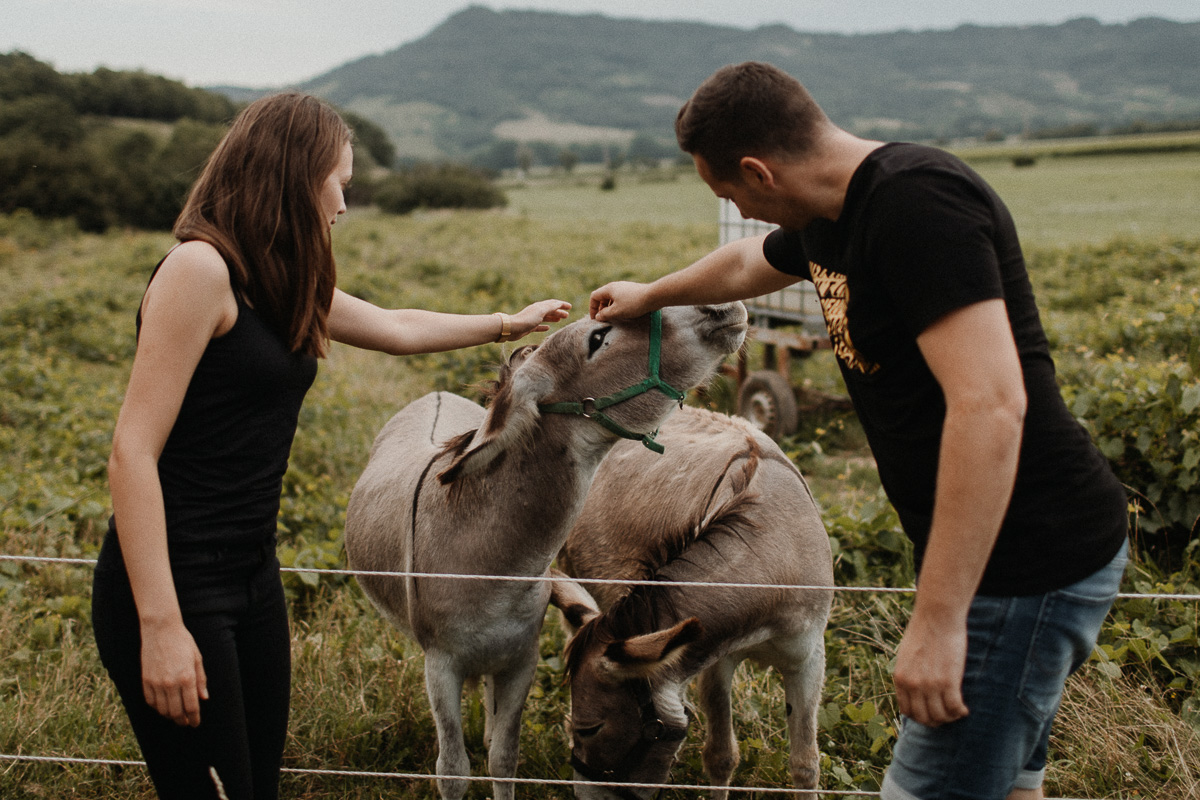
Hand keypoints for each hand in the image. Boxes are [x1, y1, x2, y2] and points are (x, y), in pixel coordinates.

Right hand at [140, 617, 207, 726]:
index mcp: (187, 677)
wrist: (160, 630)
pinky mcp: (145, 680)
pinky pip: (150, 701)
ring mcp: (156, 683)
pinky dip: (157, 708)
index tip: (195, 723)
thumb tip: (203, 698)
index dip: (194, 718)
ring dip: (170, 716)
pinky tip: (163, 707)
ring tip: (176, 716)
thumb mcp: (197, 659)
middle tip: (186, 723)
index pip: (191, 706)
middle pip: (176, 712)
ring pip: (162, 710)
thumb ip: (201, 680)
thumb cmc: (182, 642)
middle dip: (182, 721)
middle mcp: (171, 683)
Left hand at [509, 299, 571, 339]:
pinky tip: (548, 328)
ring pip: (546, 317)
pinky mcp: (529, 327)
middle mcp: (536, 311)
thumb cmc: (527, 319)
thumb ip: (550, 307)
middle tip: (567, 315)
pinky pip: (539, 326)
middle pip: (550, 310)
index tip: (570, 307)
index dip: (562, 304)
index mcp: (540, 306)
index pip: (553, 303)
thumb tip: (558, 304)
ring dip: (553, 318)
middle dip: (559, 312)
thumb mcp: (541, 311)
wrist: (512, 328)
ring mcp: (533, 319)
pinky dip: (544, 326)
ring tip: (560, 320)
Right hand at [589, 281, 653, 320]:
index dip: (592, 308)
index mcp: (609, 289)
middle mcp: (615, 286)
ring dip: (610, 308)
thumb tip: (598, 316)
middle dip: (601, 308)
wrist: (653, 296)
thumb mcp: (616, 312)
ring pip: (612, 298)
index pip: (594, 296)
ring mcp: (624, 287)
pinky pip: (621, 298)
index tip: (595, 318)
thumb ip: (604, 315)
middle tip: (605, 319)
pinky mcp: (632, 291)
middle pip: (603, 297)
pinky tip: (624, 313)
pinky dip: (618, 306)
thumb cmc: (633, 304)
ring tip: (614, 317)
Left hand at [892, 610, 969, 726]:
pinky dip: (960, 712)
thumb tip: (915, 687)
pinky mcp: (948, 681)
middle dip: (936, 721)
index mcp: (900, 678)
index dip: (920, 716)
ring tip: (957, 711)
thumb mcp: (906, 654)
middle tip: (946, 716)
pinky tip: (964, 709)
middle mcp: (913, 685)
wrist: (936, 616)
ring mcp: (930, 685)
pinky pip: (954, 708)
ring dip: (950, 718)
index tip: (931, 713)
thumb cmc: (924, 631)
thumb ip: (909, 672)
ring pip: (940, 716)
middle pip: (924, 718)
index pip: (907, 711)